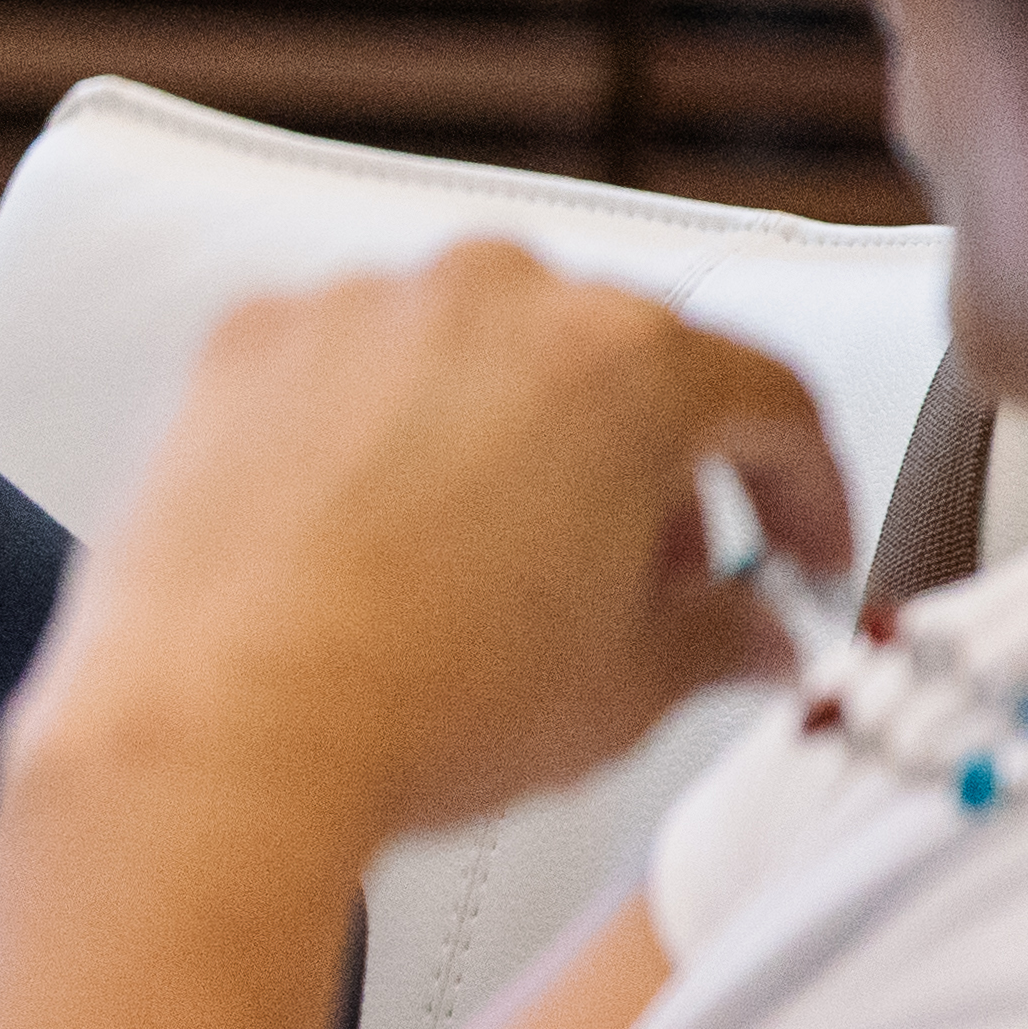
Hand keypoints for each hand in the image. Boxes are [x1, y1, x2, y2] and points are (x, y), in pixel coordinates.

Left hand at [29, 242, 851, 854]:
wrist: (220, 729)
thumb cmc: (421, 704)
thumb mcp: (631, 686)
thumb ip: (723, 635)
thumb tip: (754, 632)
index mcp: (624, 361)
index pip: (767, 400)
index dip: (808, 492)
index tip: (802, 553)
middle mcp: (489, 299)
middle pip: (620, 367)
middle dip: (656, 473)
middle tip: (657, 581)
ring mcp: (356, 309)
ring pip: (482, 357)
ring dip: (522, 440)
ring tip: (511, 567)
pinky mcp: (245, 341)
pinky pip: (357, 371)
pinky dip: (391, 435)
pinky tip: (387, 537)